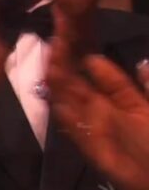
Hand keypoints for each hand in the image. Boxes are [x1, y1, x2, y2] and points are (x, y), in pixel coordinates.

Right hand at [47, 38, 148, 189]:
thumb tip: (142, 63)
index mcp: (127, 102)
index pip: (104, 76)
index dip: (91, 60)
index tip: (78, 42)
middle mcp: (107, 113)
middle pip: (81, 86)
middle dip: (66, 67)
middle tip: (53, 45)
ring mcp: (97, 130)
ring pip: (73, 104)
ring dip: (60, 87)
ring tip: (51, 67)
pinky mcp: (93, 149)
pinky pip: (78, 132)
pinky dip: (67, 119)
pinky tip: (59, 104)